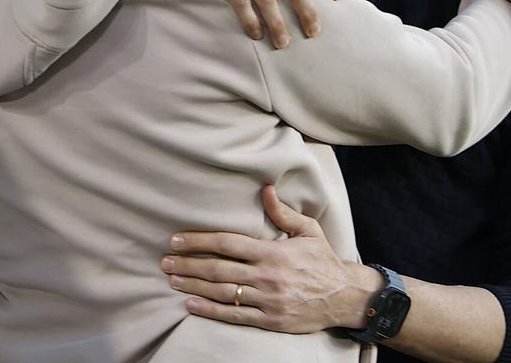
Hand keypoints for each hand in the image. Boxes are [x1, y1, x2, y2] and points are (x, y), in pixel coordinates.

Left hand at [161, 185, 375, 332]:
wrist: (344, 297)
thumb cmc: (324, 260)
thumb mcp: (309, 230)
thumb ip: (283, 212)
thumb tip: (265, 189)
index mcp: (273, 251)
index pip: (228, 243)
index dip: (199, 241)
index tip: (177, 240)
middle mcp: (267, 276)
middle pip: (218, 268)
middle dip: (188, 264)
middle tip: (165, 261)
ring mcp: (267, 300)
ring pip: (221, 292)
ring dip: (193, 285)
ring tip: (172, 279)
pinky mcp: (269, 320)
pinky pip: (234, 315)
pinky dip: (210, 310)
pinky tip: (191, 303)